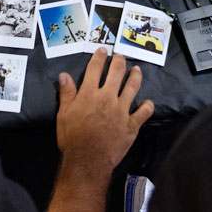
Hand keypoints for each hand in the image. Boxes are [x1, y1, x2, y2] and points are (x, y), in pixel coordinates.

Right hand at [56, 50, 153, 179]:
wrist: (88, 160)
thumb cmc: (73, 138)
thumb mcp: (63, 114)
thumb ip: (66, 93)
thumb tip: (65, 75)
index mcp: (89, 94)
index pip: (95, 69)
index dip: (99, 57)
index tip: (102, 50)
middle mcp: (107, 98)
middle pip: (116, 72)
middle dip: (119, 61)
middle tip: (120, 56)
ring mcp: (122, 110)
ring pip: (133, 87)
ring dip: (135, 76)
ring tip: (136, 70)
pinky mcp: (132, 124)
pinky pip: (144, 112)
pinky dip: (147, 105)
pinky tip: (146, 102)